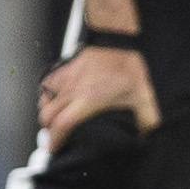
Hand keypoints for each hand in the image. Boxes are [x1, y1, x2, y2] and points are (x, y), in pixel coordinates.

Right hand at [38, 45, 158, 149]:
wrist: (115, 38)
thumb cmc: (126, 67)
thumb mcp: (143, 96)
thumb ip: (146, 120)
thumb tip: (146, 137)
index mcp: (87, 101)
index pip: (62, 125)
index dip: (55, 141)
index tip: (54, 150)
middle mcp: (71, 92)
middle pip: (46, 117)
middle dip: (48, 132)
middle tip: (56, 139)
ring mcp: (64, 80)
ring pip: (43, 103)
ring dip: (46, 115)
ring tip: (55, 121)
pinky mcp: (61, 69)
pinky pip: (44, 87)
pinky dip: (46, 97)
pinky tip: (54, 100)